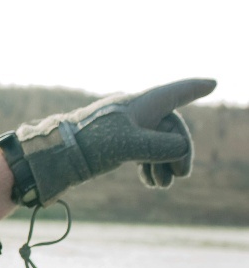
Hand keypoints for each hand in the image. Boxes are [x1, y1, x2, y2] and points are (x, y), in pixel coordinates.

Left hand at [13, 78, 215, 204]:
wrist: (54, 157)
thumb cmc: (89, 145)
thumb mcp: (129, 145)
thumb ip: (160, 146)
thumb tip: (180, 149)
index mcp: (139, 105)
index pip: (174, 93)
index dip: (195, 88)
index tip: (214, 83)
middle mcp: (133, 113)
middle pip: (170, 126)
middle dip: (180, 150)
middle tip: (181, 175)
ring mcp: (123, 128)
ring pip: (156, 142)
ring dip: (164, 163)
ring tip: (161, 185)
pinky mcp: (112, 144)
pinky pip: (142, 152)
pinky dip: (150, 166)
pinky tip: (151, 182)